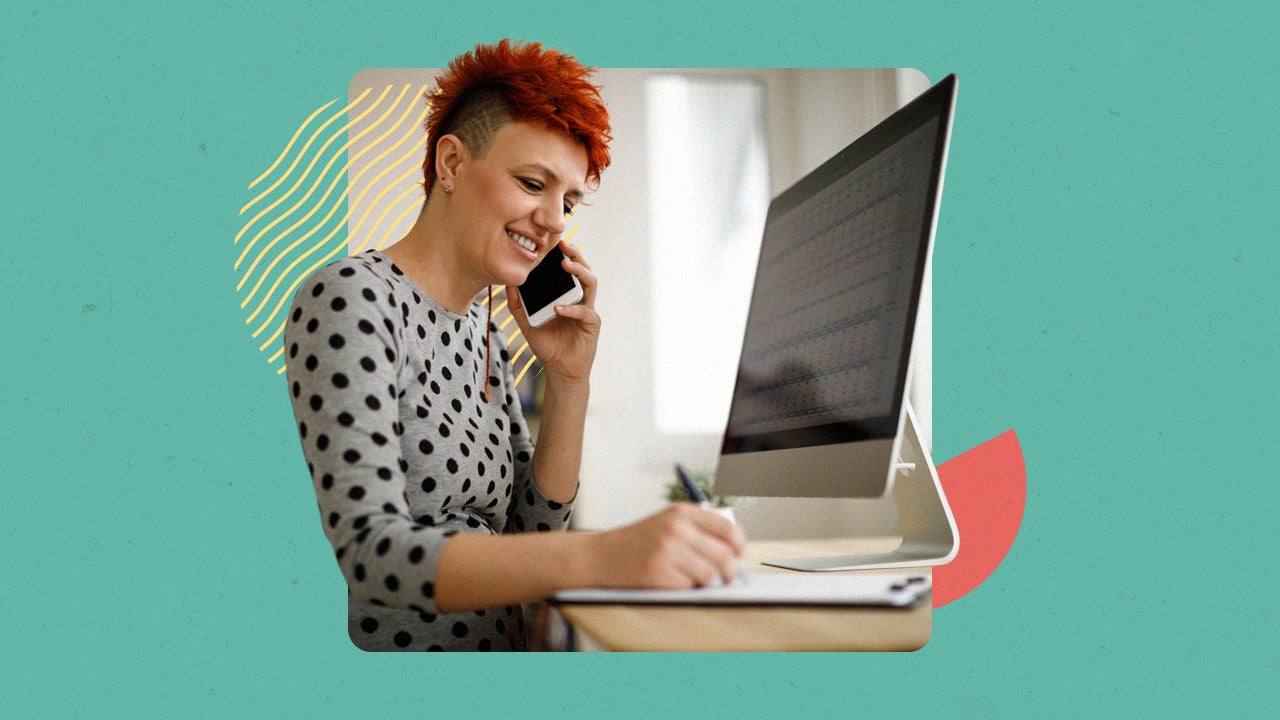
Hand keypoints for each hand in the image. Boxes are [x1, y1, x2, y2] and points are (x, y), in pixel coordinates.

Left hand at [505, 242, 599, 384]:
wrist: (560, 372)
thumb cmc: (548, 346)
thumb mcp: (527, 323)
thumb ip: (518, 305)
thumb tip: (508, 284)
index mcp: (566, 295)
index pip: (567, 269)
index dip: (562, 255)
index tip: (551, 241)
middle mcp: (579, 298)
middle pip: (584, 270)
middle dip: (575, 255)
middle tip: (563, 244)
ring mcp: (588, 310)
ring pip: (591, 284)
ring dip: (579, 272)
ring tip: (566, 265)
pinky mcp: (592, 324)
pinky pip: (584, 311)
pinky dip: (571, 308)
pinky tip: (557, 308)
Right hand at [590, 503, 747, 588]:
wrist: (603, 554)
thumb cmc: (639, 541)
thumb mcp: (668, 522)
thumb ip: (698, 528)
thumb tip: (734, 548)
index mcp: (682, 512)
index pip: (727, 528)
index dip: (739, 545)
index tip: (740, 555)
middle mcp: (676, 528)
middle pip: (723, 554)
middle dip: (730, 571)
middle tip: (728, 578)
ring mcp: (667, 550)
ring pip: (708, 574)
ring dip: (706, 581)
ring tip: (695, 579)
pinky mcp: (658, 572)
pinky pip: (689, 586)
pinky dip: (686, 588)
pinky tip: (672, 581)